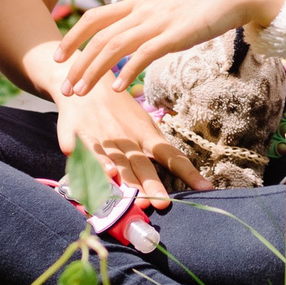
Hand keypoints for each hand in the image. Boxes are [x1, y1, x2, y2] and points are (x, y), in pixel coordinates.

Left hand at [55, 0, 279, 95]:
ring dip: (93, 72)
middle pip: (98, 36)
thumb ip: (151, 19)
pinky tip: (119, 89)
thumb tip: (138, 37)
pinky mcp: (176, 34)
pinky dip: (128, 71)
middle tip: (64, 88)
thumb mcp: (169, 7)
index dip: (73, 36)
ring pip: (114, 47)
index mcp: (139, 2)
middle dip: (76, 62)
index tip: (58, 56)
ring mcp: (158, 21)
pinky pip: (144, 54)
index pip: (95, 17)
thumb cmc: (206, 0)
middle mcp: (142, 10)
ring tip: (80, 93)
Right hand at [55, 78, 206, 207]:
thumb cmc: (121, 111)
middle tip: (161, 203)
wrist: (88, 81)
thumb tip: (183, 171)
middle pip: (140, 164)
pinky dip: (93, 158)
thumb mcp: (143, 124)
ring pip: (114, 159)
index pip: (171, 155)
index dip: (188, 172)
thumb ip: (157, 149)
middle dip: (150, 184)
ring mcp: (103, 135)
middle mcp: (127, 137)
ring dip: (123, 176)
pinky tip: (102, 170)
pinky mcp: (79, 134)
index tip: (206, 188)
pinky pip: (86, 147)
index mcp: (146, 135)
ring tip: (129, 190)